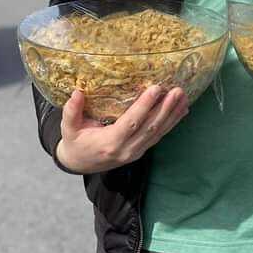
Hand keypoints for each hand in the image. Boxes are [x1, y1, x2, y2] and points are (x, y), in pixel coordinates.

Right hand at [56, 84, 188, 174]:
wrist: (80, 163)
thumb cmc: (75, 142)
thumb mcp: (68, 128)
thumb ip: (71, 112)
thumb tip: (77, 93)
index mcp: (109, 143)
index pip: (131, 123)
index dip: (144, 106)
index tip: (156, 89)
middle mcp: (126, 150)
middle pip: (150, 128)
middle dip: (165, 109)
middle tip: (177, 90)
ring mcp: (136, 152)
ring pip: (158, 133)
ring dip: (173, 114)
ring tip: (184, 97)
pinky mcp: (141, 150)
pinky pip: (159, 136)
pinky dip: (172, 123)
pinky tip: (183, 110)